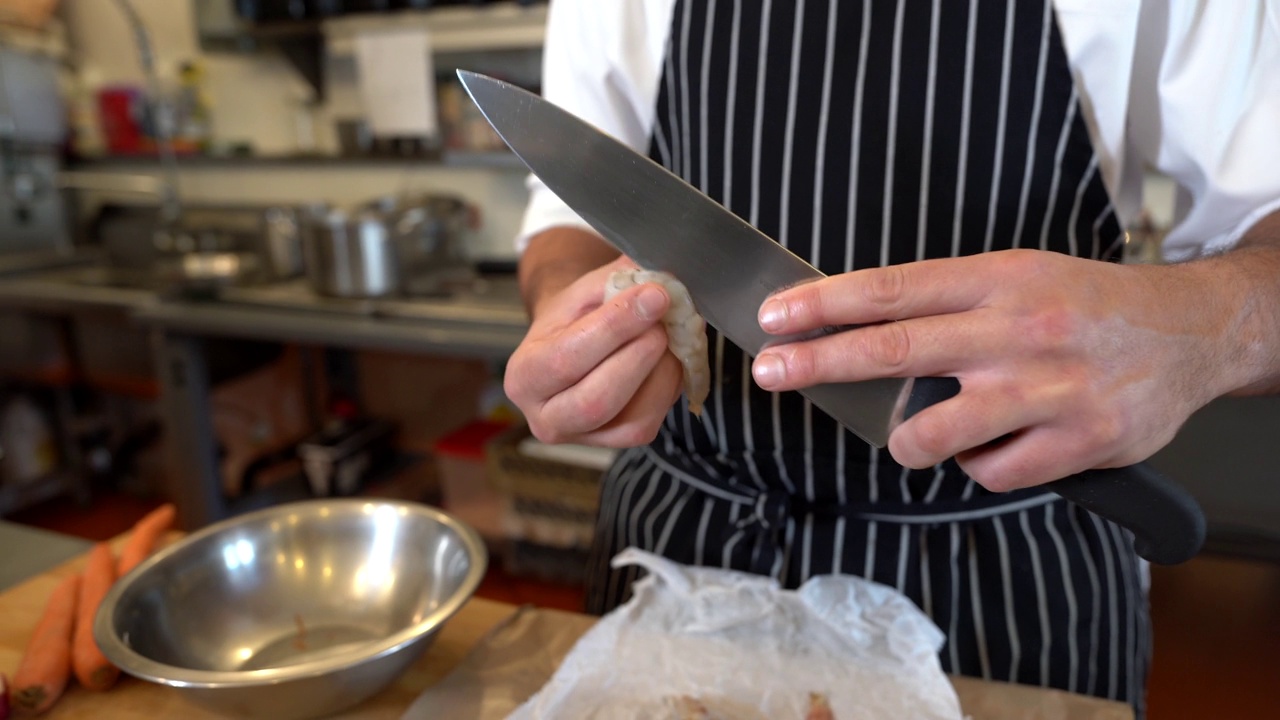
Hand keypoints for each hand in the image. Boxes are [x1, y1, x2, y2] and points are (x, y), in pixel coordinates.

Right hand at [504, 255, 683, 446]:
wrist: (573, 344)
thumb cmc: (575, 317)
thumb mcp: (585, 291)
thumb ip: (618, 284)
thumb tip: (660, 281)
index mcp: (523, 376)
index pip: (567, 358)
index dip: (615, 327)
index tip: (653, 295)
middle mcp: (544, 417)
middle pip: (597, 401)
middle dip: (639, 356)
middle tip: (665, 318)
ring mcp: (581, 438)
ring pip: (631, 421)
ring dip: (662, 374)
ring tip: (670, 335)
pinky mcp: (614, 443)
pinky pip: (649, 425)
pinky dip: (668, 390)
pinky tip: (670, 359)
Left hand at [749, 249, 1235, 490]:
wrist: (1189, 332)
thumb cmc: (1087, 305)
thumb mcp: (1018, 277)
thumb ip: (946, 303)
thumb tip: (856, 330)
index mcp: (1000, 279)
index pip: (892, 289)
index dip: (824, 304)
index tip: (775, 316)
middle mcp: (1019, 330)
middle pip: (895, 351)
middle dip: (819, 363)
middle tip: (770, 369)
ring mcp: (1048, 389)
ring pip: (934, 432)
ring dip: (907, 440)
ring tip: (918, 433)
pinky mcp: (1078, 441)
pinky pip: (988, 472)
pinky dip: (978, 464)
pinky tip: (998, 444)